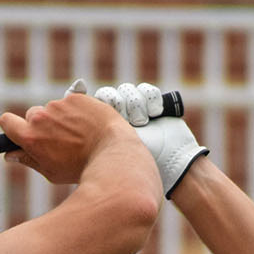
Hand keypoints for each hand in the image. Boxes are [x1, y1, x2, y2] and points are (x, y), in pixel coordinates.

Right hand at [0, 79, 143, 186]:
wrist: (112, 152)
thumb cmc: (81, 167)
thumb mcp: (51, 171)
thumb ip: (28, 160)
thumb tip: (10, 154)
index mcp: (30, 137)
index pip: (6, 121)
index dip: (12, 127)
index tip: (19, 131)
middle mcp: (41, 117)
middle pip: (31, 115)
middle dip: (41, 125)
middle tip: (59, 140)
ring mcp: (59, 105)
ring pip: (52, 109)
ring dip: (61, 118)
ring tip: (79, 135)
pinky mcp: (75, 97)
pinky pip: (70, 102)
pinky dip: (77, 111)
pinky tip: (88, 125)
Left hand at [91, 81, 207, 196]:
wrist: (170, 162)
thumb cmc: (137, 163)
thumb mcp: (113, 147)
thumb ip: (99, 133)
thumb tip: (83, 108)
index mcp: (106, 125)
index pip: (98, 101)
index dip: (105, 100)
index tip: (112, 108)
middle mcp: (120, 115)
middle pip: (112, 93)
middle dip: (122, 104)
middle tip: (132, 121)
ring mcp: (137, 109)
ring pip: (129, 90)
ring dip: (137, 105)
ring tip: (144, 122)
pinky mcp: (154, 104)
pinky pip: (147, 90)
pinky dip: (152, 101)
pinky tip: (155, 114)